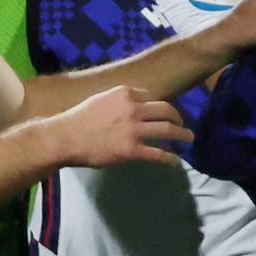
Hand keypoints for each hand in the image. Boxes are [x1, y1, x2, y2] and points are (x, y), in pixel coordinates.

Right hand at [18, 85, 190, 169]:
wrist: (65, 137)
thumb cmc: (78, 119)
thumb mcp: (101, 99)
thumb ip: (119, 101)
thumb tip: (133, 107)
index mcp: (125, 94)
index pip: (152, 97)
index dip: (159, 107)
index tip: (165, 113)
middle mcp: (133, 108)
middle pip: (166, 110)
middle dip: (179, 117)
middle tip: (183, 124)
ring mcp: (133, 129)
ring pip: (168, 129)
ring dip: (183, 134)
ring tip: (189, 139)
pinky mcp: (132, 150)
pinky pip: (158, 153)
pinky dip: (171, 158)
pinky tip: (176, 161)